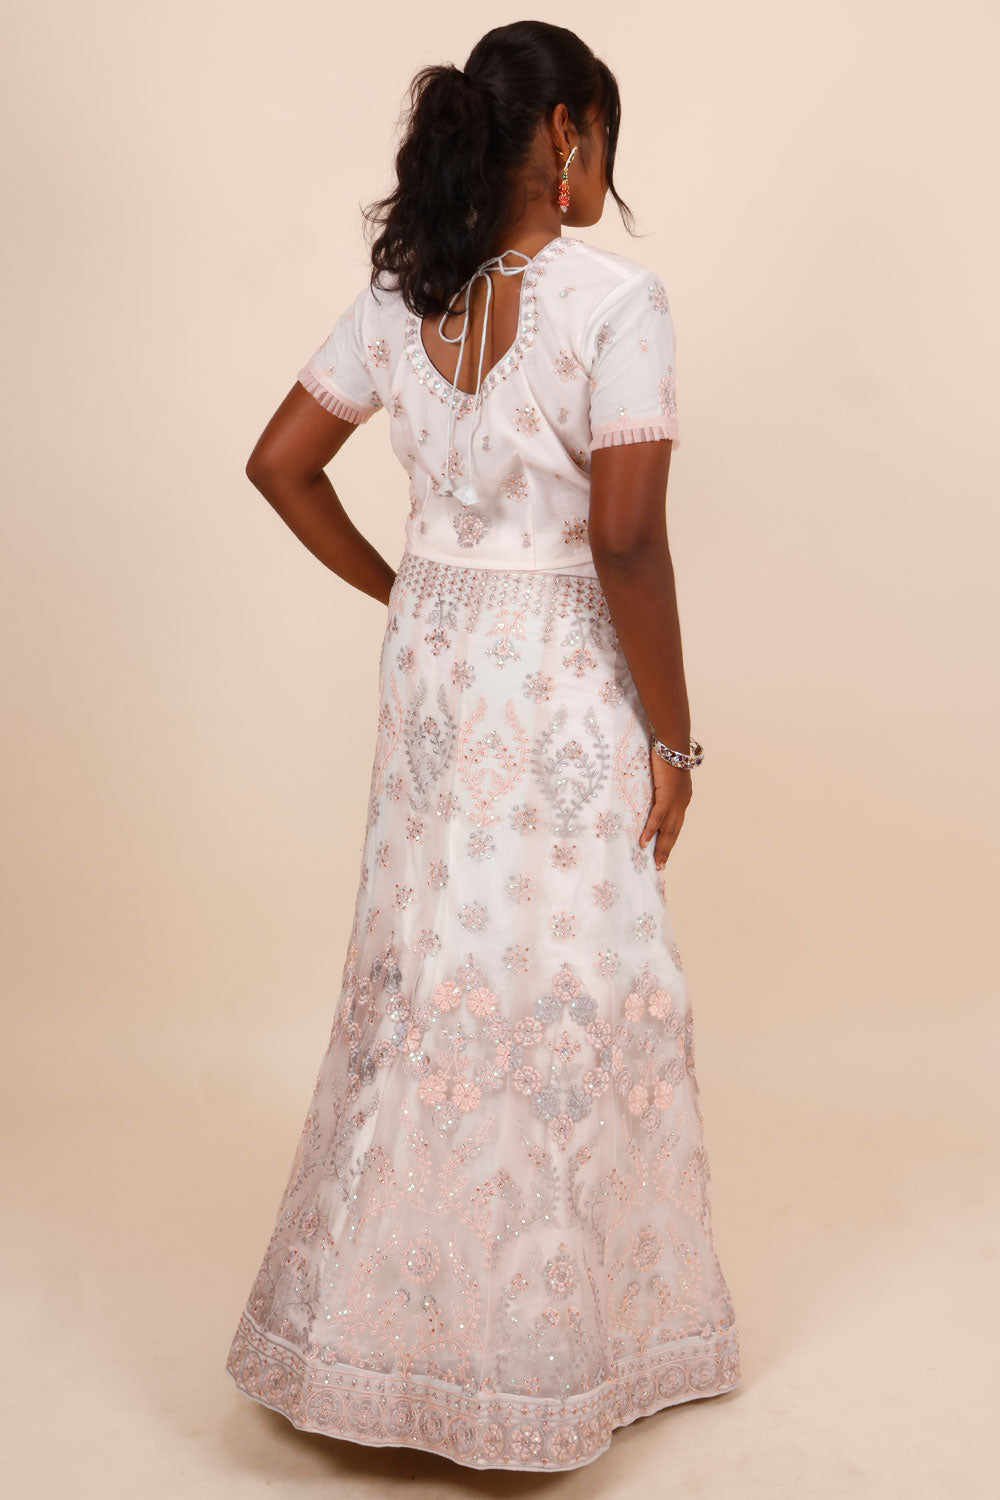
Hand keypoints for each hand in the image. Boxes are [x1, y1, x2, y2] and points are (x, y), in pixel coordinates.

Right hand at [638, 749, 691, 868]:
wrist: (672, 742)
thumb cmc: (667, 753)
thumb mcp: (665, 774)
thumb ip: (660, 785)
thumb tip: (651, 790)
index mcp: (683, 798)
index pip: (676, 823)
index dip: (670, 839)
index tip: (665, 852)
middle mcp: (682, 802)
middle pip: (674, 832)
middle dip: (667, 849)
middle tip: (660, 866)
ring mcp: (676, 801)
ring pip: (668, 830)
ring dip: (661, 848)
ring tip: (656, 862)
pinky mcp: (666, 796)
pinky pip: (657, 818)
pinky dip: (650, 831)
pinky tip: (644, 843)